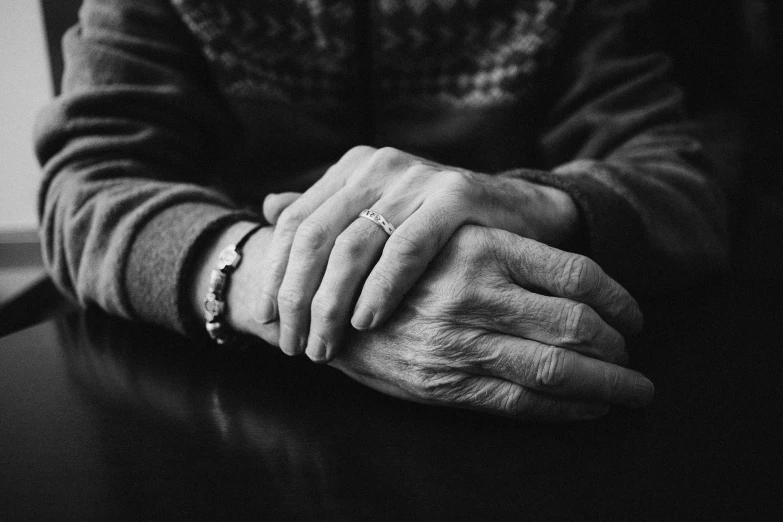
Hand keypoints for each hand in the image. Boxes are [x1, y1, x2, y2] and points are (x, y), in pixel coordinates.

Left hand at [257, 146, 579, 362]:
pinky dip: (381, 288)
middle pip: (316, 237)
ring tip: (325, 346)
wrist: (519, 214)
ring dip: (332, 304)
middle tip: (294, 346)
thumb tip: (267, 207)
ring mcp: (415, 178)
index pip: (295, 223)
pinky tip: (367, 321)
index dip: (276, 274)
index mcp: (353, 169)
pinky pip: (406, 248)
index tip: (268, 321)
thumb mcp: (379, 214)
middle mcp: (378, 166)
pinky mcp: (454, 195)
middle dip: (298, 298)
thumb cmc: (441, 226)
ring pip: (353, 246)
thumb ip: (326, 211)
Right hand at [328, 225, 650, 420]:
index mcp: (480, 246)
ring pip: (558, 368)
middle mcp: (474, 291)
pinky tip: (590, 409)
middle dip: (620, 349)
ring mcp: (459, 340)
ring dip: (608, 385)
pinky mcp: (444, 383)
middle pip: (578, 324)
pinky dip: (566, 409)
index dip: (621, 299)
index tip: (634, 316)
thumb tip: (586, 279)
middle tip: (635, 358)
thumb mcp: (446, 238)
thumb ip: (507, 251)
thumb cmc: (396, 268)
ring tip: (632, 390)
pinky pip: (521, 403)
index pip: (578, 274)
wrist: (325, 306)